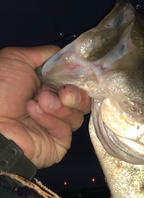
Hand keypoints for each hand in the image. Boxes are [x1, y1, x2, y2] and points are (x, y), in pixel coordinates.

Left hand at [0, 46, 90, 168]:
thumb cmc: (1, 89)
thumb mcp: (18, 59)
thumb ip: (45, 54)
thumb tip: (68, 56)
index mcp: (45, 86)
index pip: (74, 83)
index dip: (78, 78)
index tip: (78, 73)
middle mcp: (53, 106)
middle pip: (82, 100)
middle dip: (75, 94)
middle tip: (64, 93)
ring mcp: (57, 126)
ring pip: (77, 115)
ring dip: (59, 107)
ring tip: (40, 102)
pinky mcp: (59, 143)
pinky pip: (67, 130)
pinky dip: (52, 120)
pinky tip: (34, 113)